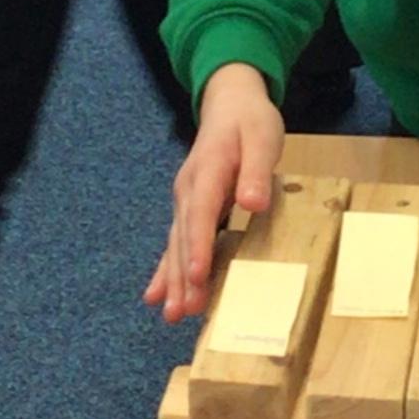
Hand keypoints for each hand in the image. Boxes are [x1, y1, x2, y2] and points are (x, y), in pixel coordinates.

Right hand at [146, 64, 284, 323]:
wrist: (230, 103)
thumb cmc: (250, 122)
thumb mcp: (262, 138)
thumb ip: (257, 170)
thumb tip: (253, 203)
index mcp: (208, 171)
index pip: (201, 213)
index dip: (199, 246)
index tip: (198, 276)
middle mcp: (189, 189)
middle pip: (183, 237)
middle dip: (183, 275)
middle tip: (184, 310)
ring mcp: (185, 200)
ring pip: (176, 244)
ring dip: (173, 280)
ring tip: (172, 314)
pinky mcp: (188, 208)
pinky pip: (175, 242)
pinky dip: (166, 269)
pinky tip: (156, 295)